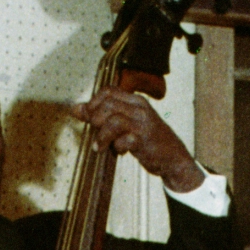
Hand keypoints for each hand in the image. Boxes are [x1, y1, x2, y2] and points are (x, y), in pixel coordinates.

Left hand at [77, 86, 203, 194]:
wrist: (173, 158)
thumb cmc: (147, 140)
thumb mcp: (126, 124)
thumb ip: (103, 116)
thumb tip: (76, 109)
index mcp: (135, 101)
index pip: (108, 91)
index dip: (93, 103)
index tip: (90, 118)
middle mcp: (140, 109)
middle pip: (107, 105)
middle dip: (95, 120)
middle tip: (95, 133)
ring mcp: (143, 124)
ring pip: (113, 121)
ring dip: (102, 136)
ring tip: (99, 147)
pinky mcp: (145, 141)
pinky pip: (124, 140)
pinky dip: (117, 147)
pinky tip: (119, 152)